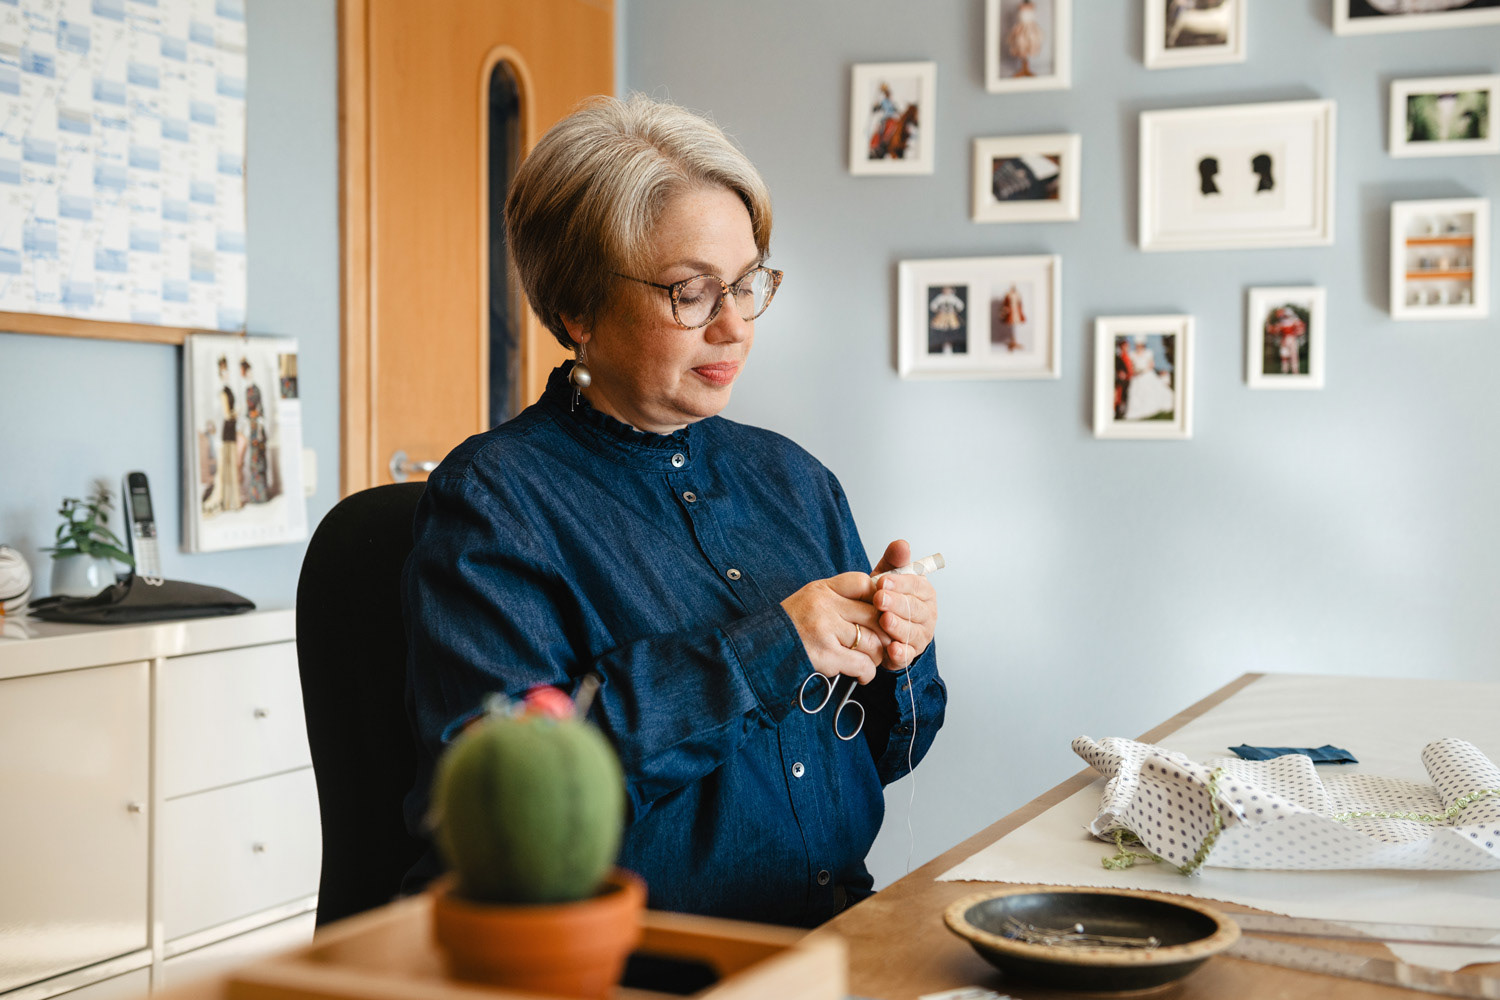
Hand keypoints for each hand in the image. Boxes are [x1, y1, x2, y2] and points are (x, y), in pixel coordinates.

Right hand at [781, 572, 888, 683]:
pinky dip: (867, 672)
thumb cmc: (792, 626)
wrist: (762, 650)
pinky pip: (862, 664)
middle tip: (883, 643)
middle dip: (884, 633)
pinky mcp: (825, 655)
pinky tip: (862, 674)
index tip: (880, 613)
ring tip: (868, 660)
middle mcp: (824, 605)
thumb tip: (879, 604)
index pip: (864, 583)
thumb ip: (841, 597)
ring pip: (872, 642)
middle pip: (875, 615)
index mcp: (822, 589)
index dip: (879, 599)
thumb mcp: (812, 599)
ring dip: (876, 655)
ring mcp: (825, 629)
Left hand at [870, 539, 937, 670]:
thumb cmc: (884, 597)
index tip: (882, 581)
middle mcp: (927, 614)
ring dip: (898, 626)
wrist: (877, 626)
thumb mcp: (886, 577)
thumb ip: (893, 561)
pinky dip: (900, 653)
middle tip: (879, 599)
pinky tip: (892, 649)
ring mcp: (920, 635)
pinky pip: (908, 654)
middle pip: (915, 608)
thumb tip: (901, 544)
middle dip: (897, 603)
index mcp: (924, 592)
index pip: (917, 586)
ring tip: (884, 621)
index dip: (901, 584)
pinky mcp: (910, 653)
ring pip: (912, 631)